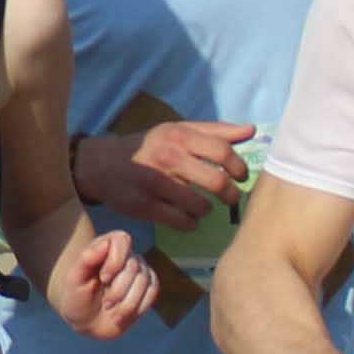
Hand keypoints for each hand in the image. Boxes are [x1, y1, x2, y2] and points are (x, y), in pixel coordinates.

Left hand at [47, 226, 156, 338]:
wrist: (87, 320)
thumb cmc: (77, 296)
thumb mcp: (74, 280)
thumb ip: (87, 259)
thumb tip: (105, 243)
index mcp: (104, 245)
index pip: (122, 240)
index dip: (116, 260)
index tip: (103, 278)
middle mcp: (125, 254)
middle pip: (133, 265)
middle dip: (119, 289)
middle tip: (106, 302)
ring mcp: (139, 270)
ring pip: (145, 280)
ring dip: (128, 302)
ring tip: (112, 309)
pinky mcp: (148, 286)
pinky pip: (153, 291)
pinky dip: (138, 307)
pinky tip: (123, 314)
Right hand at [82, 115, 252, 230]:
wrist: (102, 164)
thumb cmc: (149, 146)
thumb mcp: (177, 131)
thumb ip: (214, 131)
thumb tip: (251, 130)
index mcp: (178, 136)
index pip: (222, 151)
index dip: (239, 167)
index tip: (240, 176)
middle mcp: (168, 157)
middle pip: (216, 182)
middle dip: (230, 195)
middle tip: (230, 198)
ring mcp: (155, 183)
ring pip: (200, 206)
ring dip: (207, 210)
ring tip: (202, 206)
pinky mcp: (145, 206)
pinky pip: (182, 222)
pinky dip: (190, 223)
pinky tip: (186, 216)